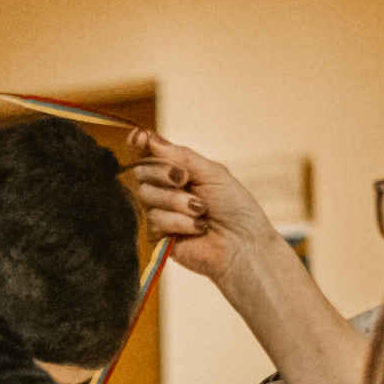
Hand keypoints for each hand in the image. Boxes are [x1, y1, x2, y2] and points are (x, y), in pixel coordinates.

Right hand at [124, 131, 294, 292]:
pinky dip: (178, 221)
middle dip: (162, 172)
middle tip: (184, 179)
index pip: (150, 153)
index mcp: (179, 171)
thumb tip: (148, 137)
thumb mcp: (212, 172)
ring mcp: (160, 213)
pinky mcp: (158, 237)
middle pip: (140, 171)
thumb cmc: (235, 208)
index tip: (139, 137)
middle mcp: (166, 190)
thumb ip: (180, 155)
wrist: (243, 245)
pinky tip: (198, 228)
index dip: (139, 144)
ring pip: (146, 195)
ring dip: (176, 200)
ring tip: (200, 209)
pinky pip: (153, 220)